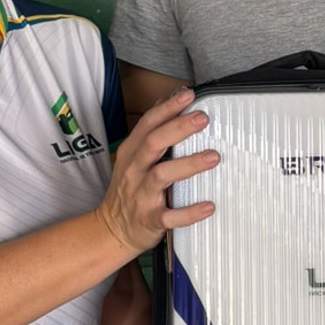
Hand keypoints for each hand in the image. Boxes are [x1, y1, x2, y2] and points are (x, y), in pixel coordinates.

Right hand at [97, 88, 217, 256]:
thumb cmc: (128, 190)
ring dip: (188, 165)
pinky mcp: (150, 219)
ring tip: (212, 157)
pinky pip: (170, 216)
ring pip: (162, 175)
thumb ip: (148, 132)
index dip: (168, 108)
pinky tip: (208, 206)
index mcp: (132, 153)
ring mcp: (141, 195)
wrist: (112, 229)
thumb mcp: (132, 157)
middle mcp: (135, 171)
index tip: (188, 95)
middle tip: (202, 118)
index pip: (148, 124)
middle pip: (153, 144)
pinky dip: (189, 212)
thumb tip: (164, 101)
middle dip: (178, 128)